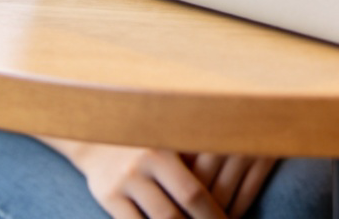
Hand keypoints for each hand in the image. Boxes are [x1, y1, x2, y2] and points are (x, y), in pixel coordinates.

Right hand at [44, 138, 276, 217]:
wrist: (102, 129)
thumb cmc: (154, 137)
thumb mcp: (174, 138)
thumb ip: (197, 157)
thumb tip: (235, 177)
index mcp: (168, 148)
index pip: (194, 193)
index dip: (214, 216)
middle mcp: (144, 164)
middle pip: (175, 213)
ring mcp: (124, 182)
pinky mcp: (107, 196)